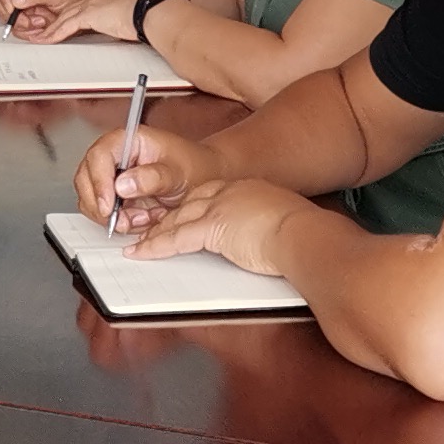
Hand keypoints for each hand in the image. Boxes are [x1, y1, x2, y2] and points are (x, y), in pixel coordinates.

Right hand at [0, 0, 115, 41]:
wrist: (86, 11)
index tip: (13, 7)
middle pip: (1, 3)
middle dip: (15, 15)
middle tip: (30, 19)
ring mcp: (23, 5)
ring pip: (8, 18)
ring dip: (24, 24)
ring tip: (42, 21)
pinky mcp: (27, 18)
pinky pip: (18, 28)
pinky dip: (28, 31)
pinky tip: (41, 27)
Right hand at [73, 121, 206, 231]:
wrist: (204, 180)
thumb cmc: (194, 167)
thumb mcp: (179, 171)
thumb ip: (153, 177)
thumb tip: (122, 185)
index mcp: (128, 140)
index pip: (99, 156)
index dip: (98, 182)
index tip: (109, 205)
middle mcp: (114, 156)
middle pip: (86, 178)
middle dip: (102, 205)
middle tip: (123, 221)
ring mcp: (111, 176)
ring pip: (90, 198)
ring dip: (113, 216)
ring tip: (144, 217)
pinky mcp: (114, 195)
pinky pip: (102, 212)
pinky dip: (120, 222)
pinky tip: (142, 219)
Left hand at [127, 173, 307, 272]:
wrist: (305, 234)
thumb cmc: (302, 234)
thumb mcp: (281, 223)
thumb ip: (266, 226)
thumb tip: (267, 239)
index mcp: (245, 190)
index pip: (207, 198)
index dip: (188, 209)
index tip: (176, 217)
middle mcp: (229, 193)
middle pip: (187, 205)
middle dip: (165, 219)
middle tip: (146, 229)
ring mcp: (219, 208)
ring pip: (177, 220)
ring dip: (154, 234)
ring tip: (137, 244)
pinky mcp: (213, 227)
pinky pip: (176, 238)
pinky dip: (156, 247)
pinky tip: (141, 253)